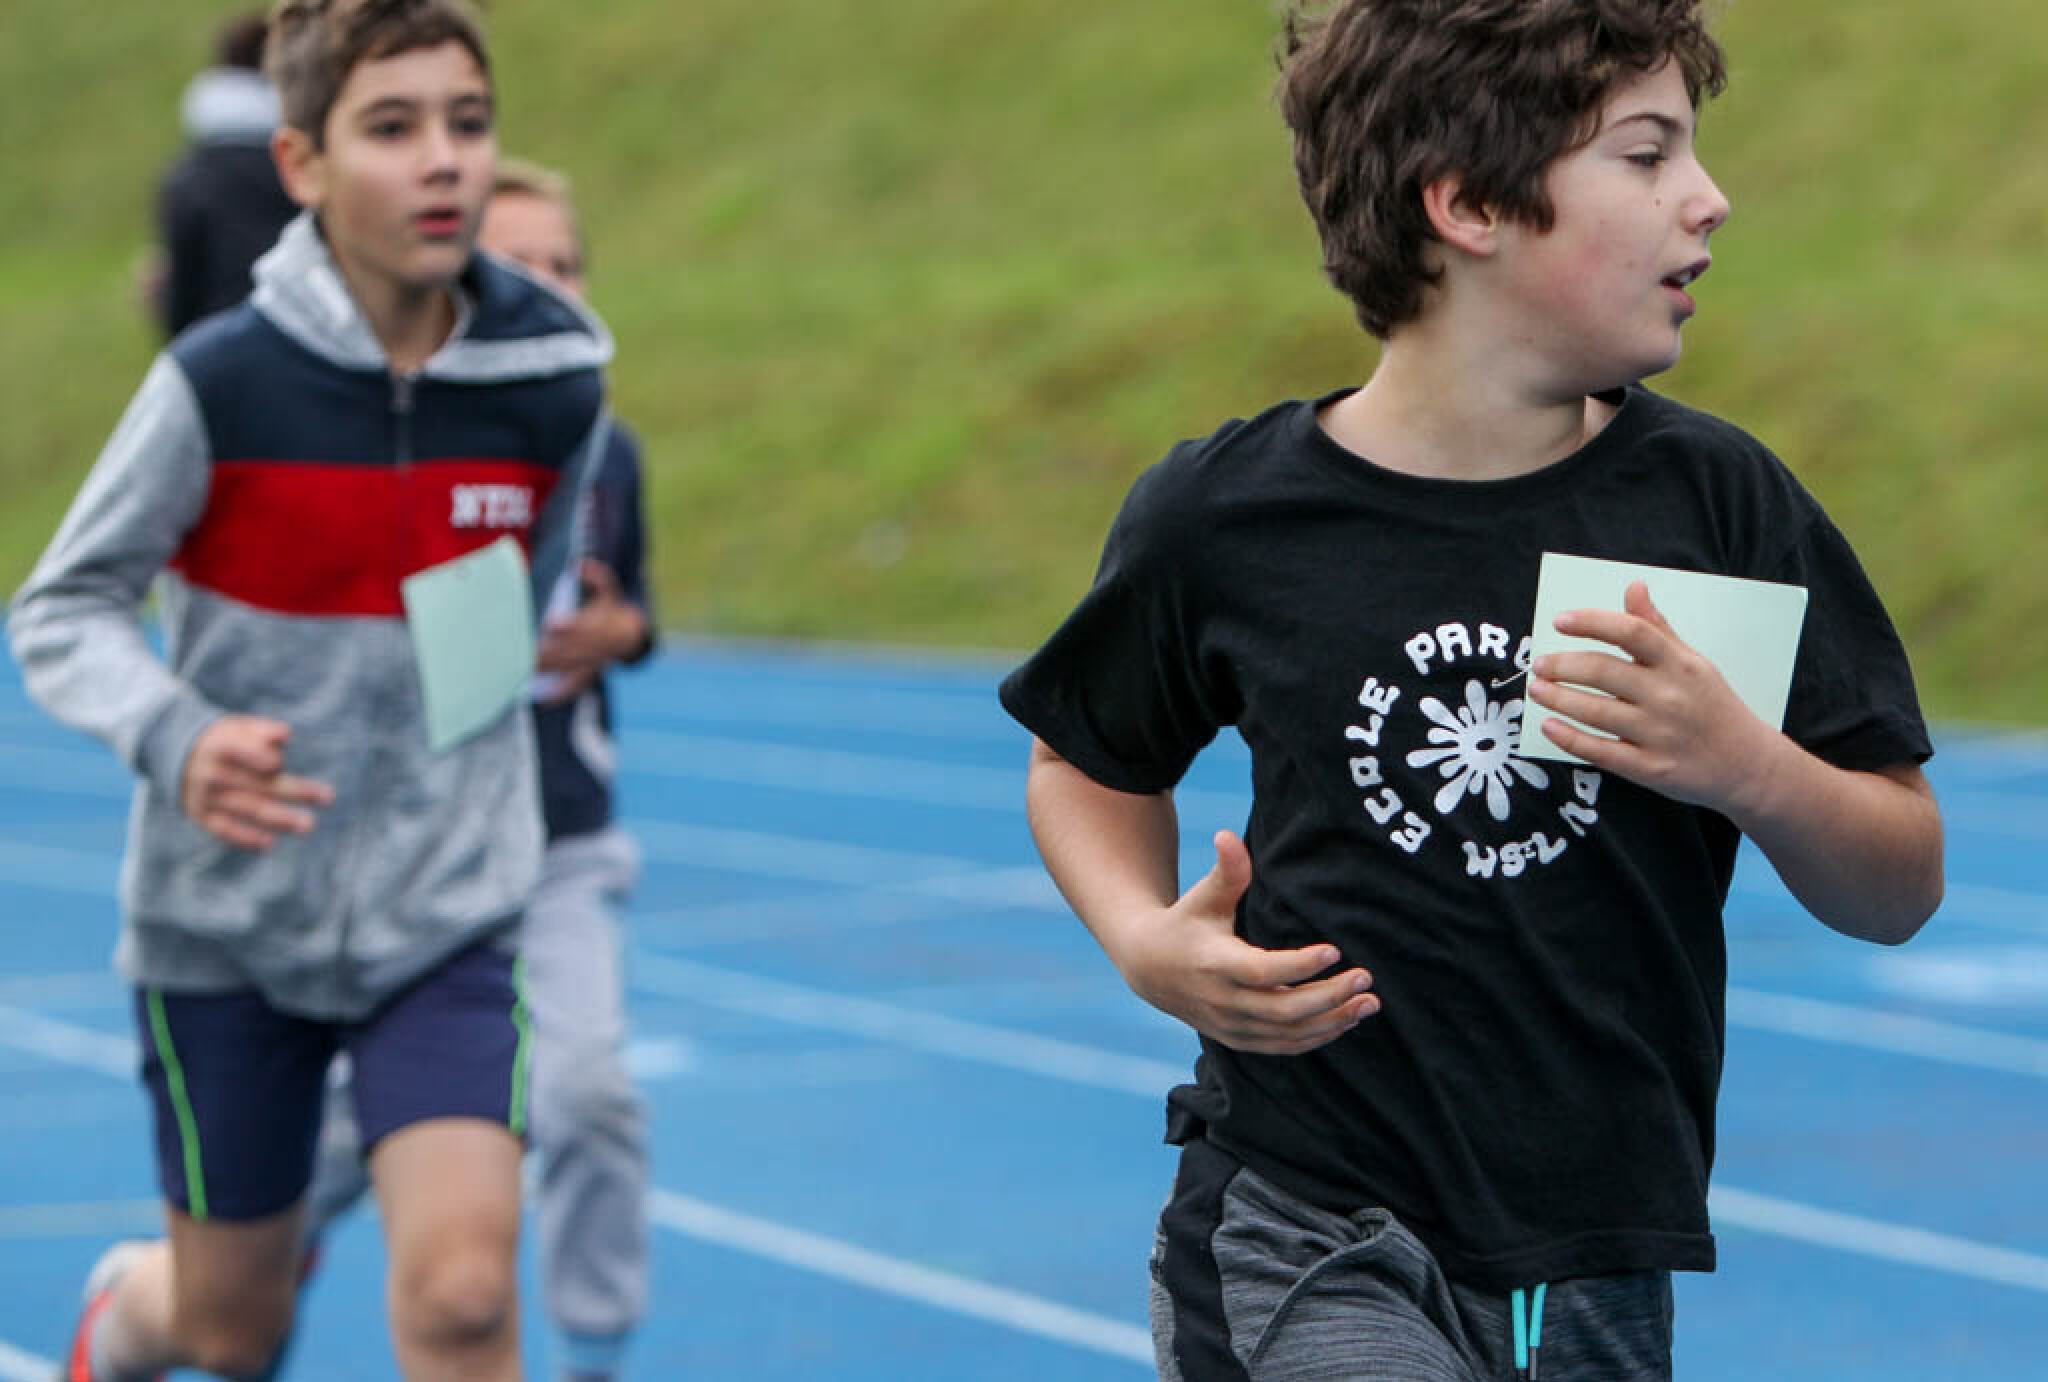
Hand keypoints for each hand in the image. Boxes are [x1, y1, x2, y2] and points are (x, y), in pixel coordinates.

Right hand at [180, 716, 334, 850]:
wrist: (177, 757)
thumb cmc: (224, 740)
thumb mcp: (238, 727)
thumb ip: (262, 731)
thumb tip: (285, 735)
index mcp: (220, 746)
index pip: (243, 752)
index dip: (260, 758)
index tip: (278, 763)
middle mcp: (211, 773)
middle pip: (258, 784)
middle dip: (294, 791)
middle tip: (328, 797)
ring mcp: (205, 797)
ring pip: (247, 809)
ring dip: (279, 819)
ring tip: (308, 825)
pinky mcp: (201, 816)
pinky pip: (224, 830)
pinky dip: (245, 838)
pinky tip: (269, 844)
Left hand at [535, 558, 646, 702]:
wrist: (630, 635)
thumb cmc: (611, 608)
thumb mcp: (610, 589)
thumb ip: (598, 576)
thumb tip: (582, 563)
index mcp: (597, 624)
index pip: (580, 625)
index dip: (565, 625)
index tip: (550, 624)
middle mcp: (593, 645)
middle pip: (568, 649)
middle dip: (547, 651)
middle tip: (522, 651)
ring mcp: (591, 661)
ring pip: (566, 666)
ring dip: (546, 668)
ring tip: (523, 669)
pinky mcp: (589, 672)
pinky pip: (575, 685)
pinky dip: (561, 692)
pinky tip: (543, 697)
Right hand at [1114, 830, 1378, 1054]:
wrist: (1151, 969)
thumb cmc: (1186, 923)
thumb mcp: (1202, 897)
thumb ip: (1225, 871)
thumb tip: (1228, 836)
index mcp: (1215, 965)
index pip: (1262, 971)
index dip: (1299, 966)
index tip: (1335, 950)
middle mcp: (1224, 1001)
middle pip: (1283, 1009)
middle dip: (1329, 997)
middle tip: (1365, 978)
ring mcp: (1232, 1026)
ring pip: (1288, 1033)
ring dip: (1332, 1021)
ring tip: (1369, 1003)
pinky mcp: (1240, 1039)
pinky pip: (1284, 1046)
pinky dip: (1317, 1037)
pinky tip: (1346, 1020)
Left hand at [1527, 580, 1783, 814]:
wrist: (1748, 765)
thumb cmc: (1712, 706)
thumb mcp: (1693, 662)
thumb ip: (1657, 627)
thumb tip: (1634, 586)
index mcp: (1680, 664)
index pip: (1631, 632)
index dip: (1591, 622)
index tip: (1560, 620)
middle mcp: (1669, 696)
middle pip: (1603, 671)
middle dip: (1561, 665)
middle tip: (1539, 664)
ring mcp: (1659, 734)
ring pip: (1594, 711)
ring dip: (1557, 698)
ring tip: (1536, 689)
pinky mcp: (1651, 769)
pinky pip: (1600, 751)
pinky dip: (1569, 738)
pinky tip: (1549, 725)